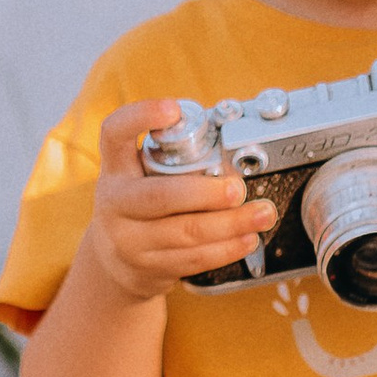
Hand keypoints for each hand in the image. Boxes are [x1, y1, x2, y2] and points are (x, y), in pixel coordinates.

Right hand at [86, 100, 277, 300]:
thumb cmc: (140, 205)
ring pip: (185, 232)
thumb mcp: (141, 176)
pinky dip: (225, 249)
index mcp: (116, 167)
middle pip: (159, 196)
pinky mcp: (149, 266)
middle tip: (238, 188)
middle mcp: (115, 201)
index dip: (141, 116)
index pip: (115, 132)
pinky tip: (247, 238)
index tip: (172, 109)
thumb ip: (173, 160)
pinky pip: (193, 258)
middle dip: (205, 194)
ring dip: (230, 224)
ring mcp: (128, 238)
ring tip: (262, 214)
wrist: (114, 262)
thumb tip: (231, 149)